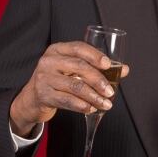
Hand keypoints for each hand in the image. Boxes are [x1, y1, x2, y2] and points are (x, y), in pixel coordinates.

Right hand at [9, 41, 129, 136]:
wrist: (32, 98)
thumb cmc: (57, 80)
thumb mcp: (72, 70)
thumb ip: (97, 68)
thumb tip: (124, 69)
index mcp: (57, 50)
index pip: (78, 47)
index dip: (95, 55)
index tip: (109, 64)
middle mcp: (49, 61)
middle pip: (78, 66)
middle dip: (98, 79)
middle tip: (110, 91)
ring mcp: (44, 78)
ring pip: (75, 86)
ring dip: (93, 96)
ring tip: (105, 104)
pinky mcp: (43, 95)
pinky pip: (67, 100)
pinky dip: (82, 106)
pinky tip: (91, 108)